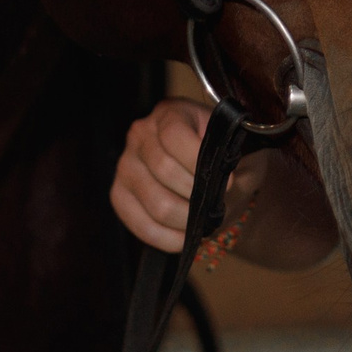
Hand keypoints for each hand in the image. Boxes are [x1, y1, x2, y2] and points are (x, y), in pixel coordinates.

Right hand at [107, 99, 261, 253]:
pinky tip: (184, 238)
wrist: (211, 175)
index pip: (174, 136)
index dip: (199, 162)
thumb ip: (228, 159)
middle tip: (214, 206)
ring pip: (155, 202)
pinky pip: (140, 224)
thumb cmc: (223, 158)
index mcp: (171, 113)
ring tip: (201, 222)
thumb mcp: (233, 148)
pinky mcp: (119, 194)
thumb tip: (221, 181)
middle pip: (164, 170)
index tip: (226, 181)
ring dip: (185, 220)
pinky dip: (166, 238)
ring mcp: (126, 164)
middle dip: (197, 196)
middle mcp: (141, 134)